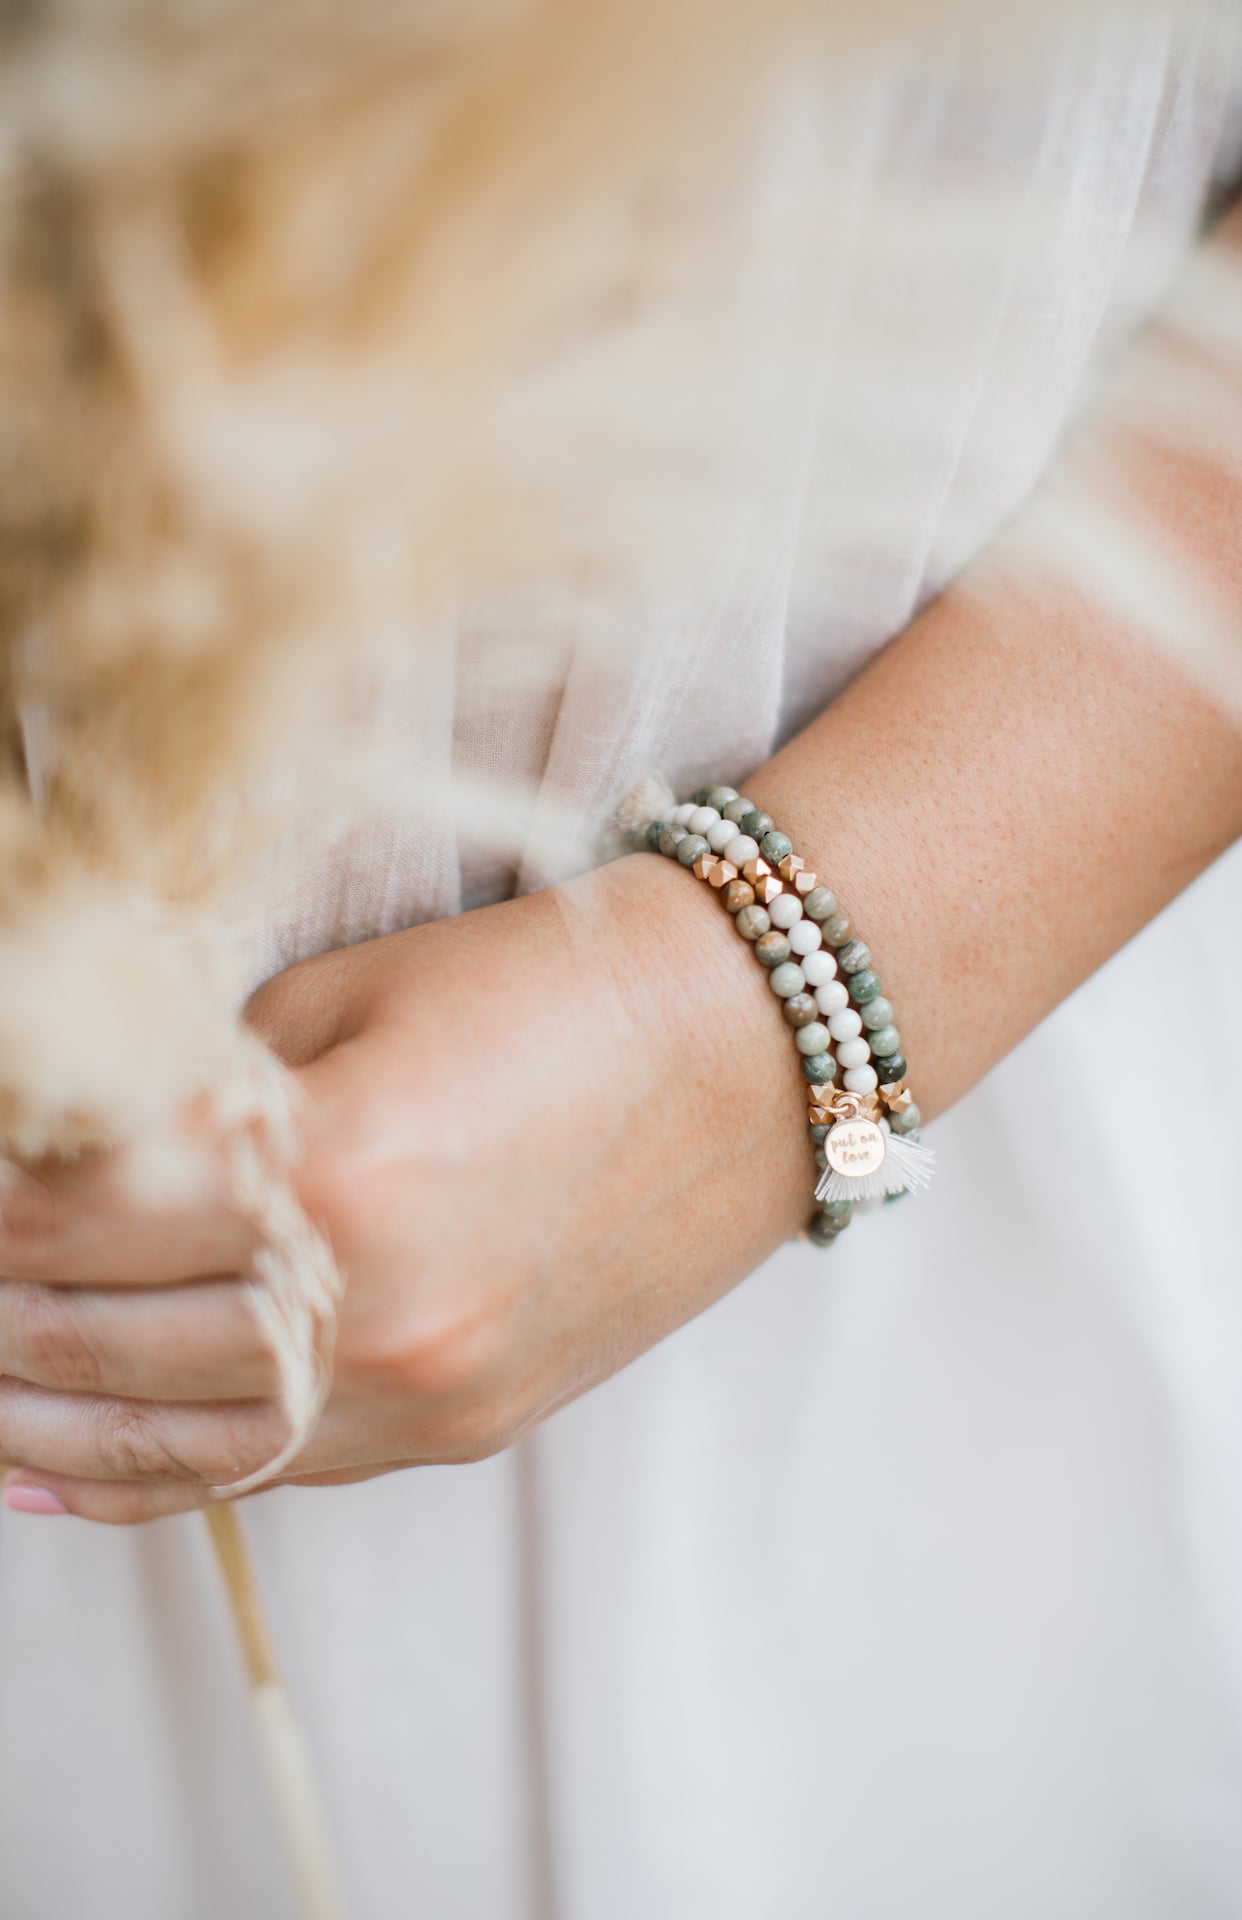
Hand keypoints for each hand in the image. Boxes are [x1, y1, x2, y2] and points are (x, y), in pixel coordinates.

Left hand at [0, 854, 809, 1521]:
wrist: (756, 1053)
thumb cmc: (562, 987)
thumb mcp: (357, 995)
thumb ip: (211, 1086)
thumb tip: (85, 1147)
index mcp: (337, 1167)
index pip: (73, 1216)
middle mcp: (375, 1309)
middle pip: (96, 1341)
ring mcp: (424, 1391)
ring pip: (166, 1444)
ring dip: (35, 1421)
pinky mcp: (462, 1428)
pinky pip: (267, 1477)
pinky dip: (146, 1483)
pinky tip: (55, 1479)